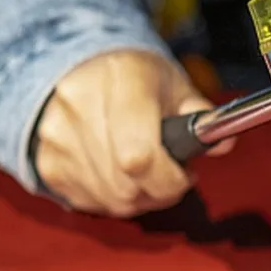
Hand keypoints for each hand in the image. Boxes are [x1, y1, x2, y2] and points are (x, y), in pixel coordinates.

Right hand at [35, 49, 233, 216]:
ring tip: (145, 172)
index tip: (184, 174)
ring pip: (112, 200)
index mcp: (121, 79)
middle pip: (127, 186)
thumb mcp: (175, 86)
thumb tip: (223, 142)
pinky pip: (91, 202)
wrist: (76, 68)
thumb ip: (203, 117)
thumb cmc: (134, 81)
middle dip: (160, 191)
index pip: (139, 156)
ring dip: (138, 199)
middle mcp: (79, 105)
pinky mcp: (47, 162)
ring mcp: (57, 136)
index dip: (169, 179)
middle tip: (169, 175)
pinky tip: (120, 175)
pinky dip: (113, 199)